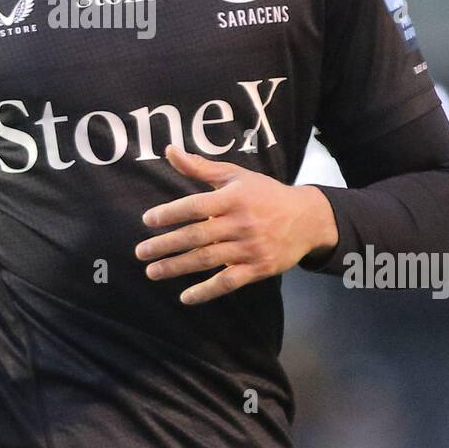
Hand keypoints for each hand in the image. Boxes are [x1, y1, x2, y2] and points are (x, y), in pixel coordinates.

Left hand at [136, 143, 337, 304]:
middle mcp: (240, 223)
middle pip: (197, 236)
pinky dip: (206, 291)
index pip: (195, 206)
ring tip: (152, 272)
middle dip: (166, 245)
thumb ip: (200, 167)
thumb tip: (168, 150)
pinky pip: (228, 282)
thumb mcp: (235, 176)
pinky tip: (186, 297)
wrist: (307, 219)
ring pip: (207, 260)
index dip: (170, 213)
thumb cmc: (265, 194)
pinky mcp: (258, 268)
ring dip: (177, 267)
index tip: (147, 220)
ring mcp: (249, 248)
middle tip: (140, 252)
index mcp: (233, 198)